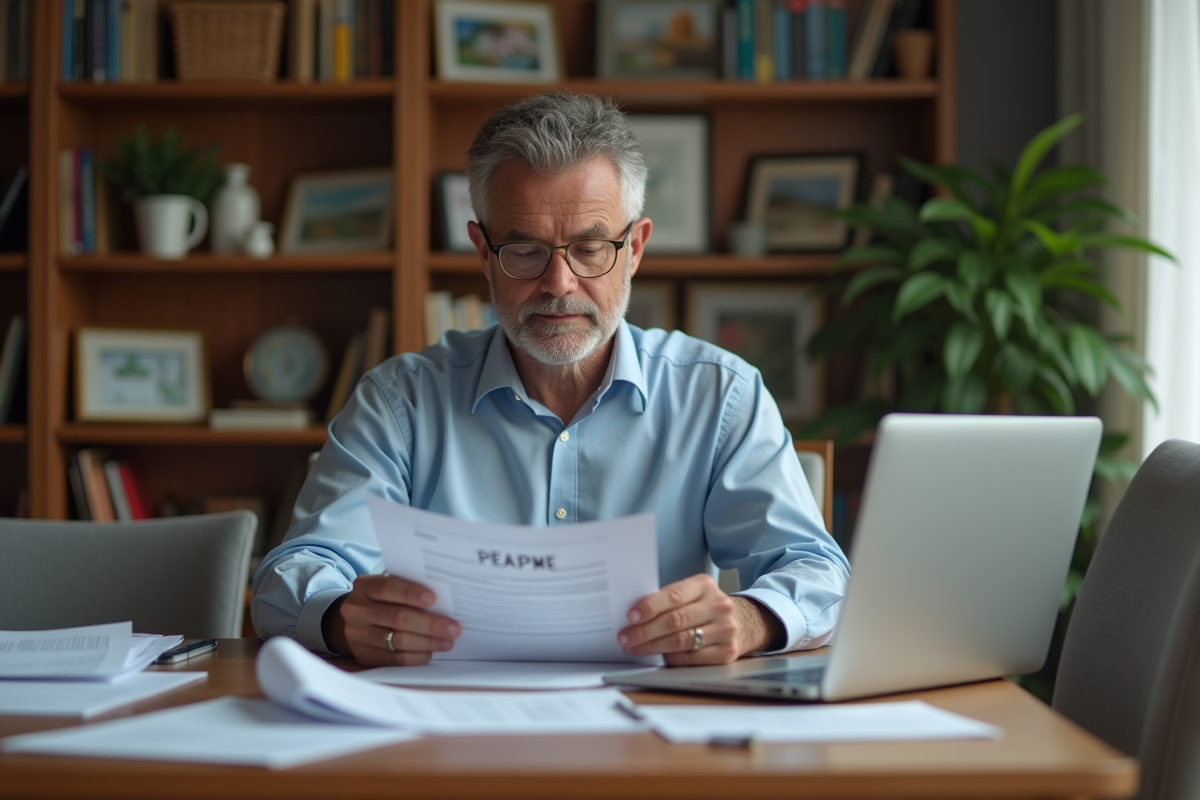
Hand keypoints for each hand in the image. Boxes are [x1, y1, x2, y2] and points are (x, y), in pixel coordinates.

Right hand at [324, 574, 460, 665]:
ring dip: (428, 642)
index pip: (389, 588)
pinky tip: (429, 653)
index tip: (434, 599)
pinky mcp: (365, 655)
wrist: (353, 622)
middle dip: (430, 624)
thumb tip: (443, 601)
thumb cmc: (380, 601)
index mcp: (365, 587)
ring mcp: (359, 635)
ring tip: (447, 642)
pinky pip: (395, 659)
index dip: (412, 593)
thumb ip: (406, 590)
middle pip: (398, 617)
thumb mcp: (385, 588)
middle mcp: (358, 610)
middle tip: (453, 628)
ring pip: (399, 641)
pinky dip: (416, 657)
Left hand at [617, 574, 783, 664]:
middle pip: (675, 621)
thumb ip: (670, 600)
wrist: (746, 621)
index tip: (631, 615)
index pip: (674, 595)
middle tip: (625, 636)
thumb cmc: (707, 606)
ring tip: (633, 647)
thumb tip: (635, 615)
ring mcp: (725, 630)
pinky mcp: (727, 652)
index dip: (650, 606)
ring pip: (681, 641)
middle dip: (644, 630)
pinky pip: (691, 658)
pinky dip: (670, 658)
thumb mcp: (694, 593)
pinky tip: (658, 656)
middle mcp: (718, 606)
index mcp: (705, 586)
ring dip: (652, 646)